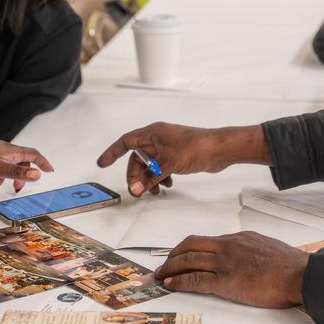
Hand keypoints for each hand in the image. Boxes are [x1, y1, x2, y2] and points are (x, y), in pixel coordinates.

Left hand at [0, 136, 53, 192]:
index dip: (42, 162)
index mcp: (11, 152)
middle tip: (15, 187)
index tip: (48, 169)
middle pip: (18, 163)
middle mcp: (4, 151)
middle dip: (17, 177)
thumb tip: (37, 175)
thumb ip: (18, 172)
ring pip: (2, 168)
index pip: (33, 155)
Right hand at [97, 122, 270, 196]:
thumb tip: (134, 189)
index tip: (102, 163)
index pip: (126, 142)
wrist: (220, 149)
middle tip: (138, 190)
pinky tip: (167, 184)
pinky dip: (159, 177)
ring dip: (149, 178)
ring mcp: (167, 148)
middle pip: (137, 159)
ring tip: (156, 190)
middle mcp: (158, 139)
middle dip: (136, 175)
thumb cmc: (198, 147)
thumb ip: (150, 177)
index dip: (112, 152)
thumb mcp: (169, 164)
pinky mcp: (176, 156)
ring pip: (149, 165)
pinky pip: (160, 168)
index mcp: (152, 133)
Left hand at [154, 231, 306, 307]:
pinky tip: (172, 284)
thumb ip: (247, 249)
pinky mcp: (226, 281)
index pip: (205, 240)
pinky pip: (195, 280)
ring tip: (162, 275)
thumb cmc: (288, 265)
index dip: (187, 248)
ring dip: (170, 268)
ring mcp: (225, 263)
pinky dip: (179, 281)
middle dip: (173, 255)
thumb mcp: (264, 246)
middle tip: (164, 264)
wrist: (300, 274)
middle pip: (191, 246)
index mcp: (237, 239)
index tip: (180, 255)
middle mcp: (228, 247)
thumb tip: (239, 255)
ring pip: (189, 260)